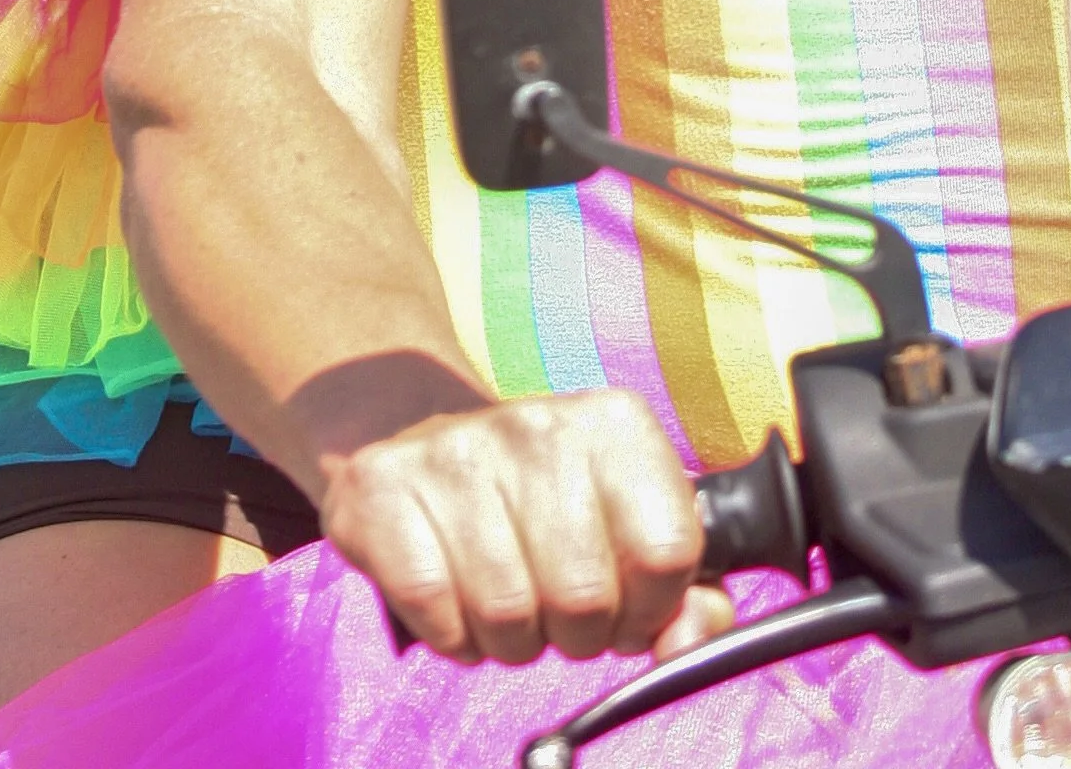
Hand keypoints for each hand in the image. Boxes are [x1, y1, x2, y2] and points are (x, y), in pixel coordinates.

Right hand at [317, 389, 729, 667]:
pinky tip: (452, 591)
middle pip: (584, 598)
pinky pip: (435, 611)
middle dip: (574, 631)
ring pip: (507, 616)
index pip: (668, 552)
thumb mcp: (624, 524)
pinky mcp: (381, 486)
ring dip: (509, 637)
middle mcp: (537, 423)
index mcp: (614, 423)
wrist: (411, 427)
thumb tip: (689, 648)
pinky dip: (449, 631)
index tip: (625, 598)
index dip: (649, 605)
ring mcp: (455, 449)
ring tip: (503, 594)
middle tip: (553, 602)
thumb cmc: (540, 499)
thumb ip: (683, 594)